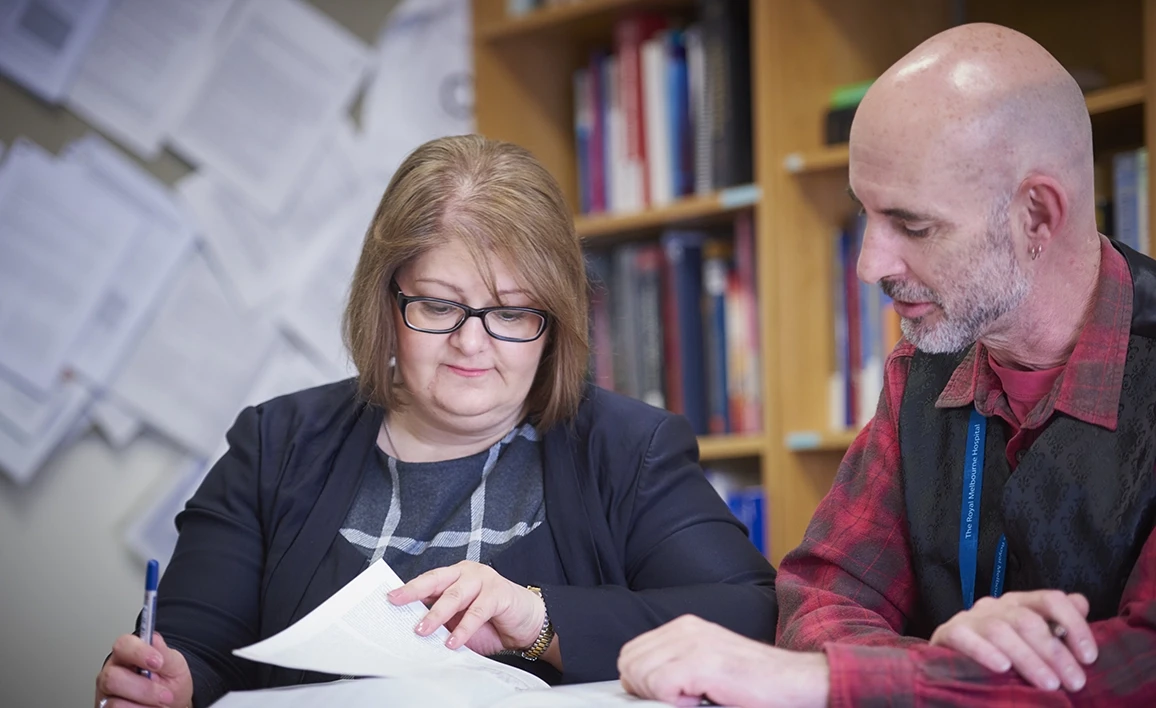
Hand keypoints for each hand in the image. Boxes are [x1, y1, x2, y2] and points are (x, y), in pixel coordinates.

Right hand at [94, 632, 191, 707]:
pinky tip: (148, 707)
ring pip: (114, 703)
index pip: (123, 645)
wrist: (172, 704)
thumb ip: (164, 654)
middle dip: (145, 689)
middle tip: (166, 695)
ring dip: (143, 705)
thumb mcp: (174, 666)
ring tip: (159, 704)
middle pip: (112, 678)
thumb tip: (153, 639)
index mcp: (127, 654)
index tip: (158, 662)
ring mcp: (106, 695)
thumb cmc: (170, 682)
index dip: (139, 653)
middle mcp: (112, 672)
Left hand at [388, 561, 545, 658]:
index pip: (428, 580)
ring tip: (422, 630)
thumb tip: (414, 630)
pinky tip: (454, 641)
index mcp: (454, 576)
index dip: (409, 588)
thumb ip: (442, 620)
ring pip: (454, 595)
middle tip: (397, 602)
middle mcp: (467, 573)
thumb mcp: (460, 620)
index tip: (390, 597)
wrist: (526, 622)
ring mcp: (484, 580)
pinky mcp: (498, 593)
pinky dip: (464, 628)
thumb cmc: (491, 620)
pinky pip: (477, 611)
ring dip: (437, 614)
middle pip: (436, 580)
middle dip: (414, 592)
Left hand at [618, 615, 828, 707]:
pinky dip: (675, 702)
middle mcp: (686, 628)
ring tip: (696, 698)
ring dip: (662, 696)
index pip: (631, 652)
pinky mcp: (702, 663)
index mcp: (684, 627)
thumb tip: (638, 683)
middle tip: (680, 699)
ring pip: (640, 675)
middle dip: (645, 690)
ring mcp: (694, 643)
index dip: (639, 681)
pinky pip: (659, 686)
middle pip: (630, 663)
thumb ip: (675, 664)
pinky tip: (702, 700)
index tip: (665, 695)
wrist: (796, 682)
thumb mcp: (707, 663)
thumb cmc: (756, 682)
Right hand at [930, 590, 1097, 691]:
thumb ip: (1057, 624)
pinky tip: (1003, 669)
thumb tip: (1081, 603)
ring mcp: (970, 618)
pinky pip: (965, 638)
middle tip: (1074, 682)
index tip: (1089, 658)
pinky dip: (985, 652)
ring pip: (1000, 630)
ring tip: (1048, 684)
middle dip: (1055, 653)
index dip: (1074, 625)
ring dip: (1028, 658)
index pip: (1051, 599)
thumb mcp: (1032, 641)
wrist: (954, 665)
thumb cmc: (1001, 654)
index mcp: (1020, 603)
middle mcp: (996, 606)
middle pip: (1028, 620)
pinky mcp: (948, 633)